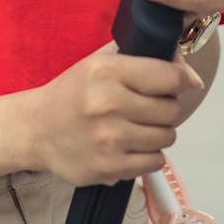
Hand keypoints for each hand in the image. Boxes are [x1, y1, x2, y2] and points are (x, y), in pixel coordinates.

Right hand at [34, 43, 200, 185]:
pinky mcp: (110, 167)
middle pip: (171, 109)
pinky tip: (130, 144)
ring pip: (167, 137)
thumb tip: (186, 68)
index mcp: (106, 71)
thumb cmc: (72, 93)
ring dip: (158, 132)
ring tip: (137, 125)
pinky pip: (155, 162)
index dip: (180, 79)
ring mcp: (110, 138)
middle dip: (166, 107)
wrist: (37, 129)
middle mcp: (108, 103)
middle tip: (149, 105)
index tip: (180, 81)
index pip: (168, 76)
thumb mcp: (99, 62)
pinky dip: (148, 154)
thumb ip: (140, 55)